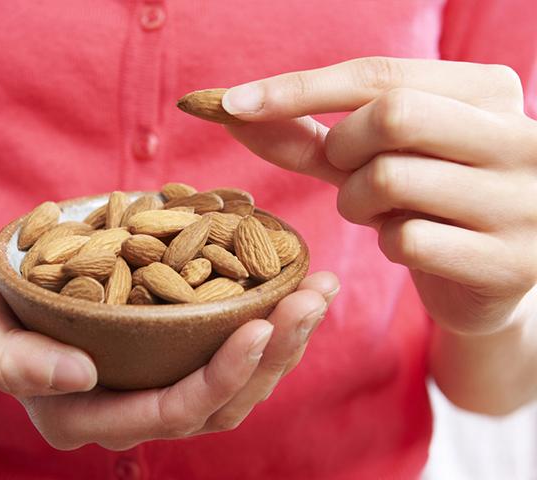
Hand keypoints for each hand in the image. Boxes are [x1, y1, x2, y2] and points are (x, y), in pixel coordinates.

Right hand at [0, 236, 338, 449]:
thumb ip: (14, 360)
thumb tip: (80, 375)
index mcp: (81, 417)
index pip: (166, 412)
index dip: (220, 376)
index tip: (261, 322)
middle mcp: (125, 412)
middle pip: (217, 407)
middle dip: (273, 356)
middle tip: (313, 296)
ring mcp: (150, 389)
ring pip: (234, 390)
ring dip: (284, 343)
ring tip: (319, 289)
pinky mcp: (166, 360)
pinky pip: (226, 360)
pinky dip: (267, 328)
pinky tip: (292, 287)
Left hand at [222, 57, 536, 335]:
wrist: (489, 279)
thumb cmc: (424, 203)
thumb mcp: (374, 159)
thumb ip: (313, 136)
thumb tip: (236, 110)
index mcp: (489, 92)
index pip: (380, 74)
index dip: (299, 87)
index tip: (232, 103)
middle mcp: (519, 137)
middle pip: (391, 115)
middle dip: (343, 149)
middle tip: (348, 172)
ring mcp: (521, 201)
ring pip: (390, 179)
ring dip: (356, 201)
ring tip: (380, 212)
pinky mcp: (509, 261)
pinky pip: (406, 240)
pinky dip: (386, 243)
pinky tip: (407, 245)